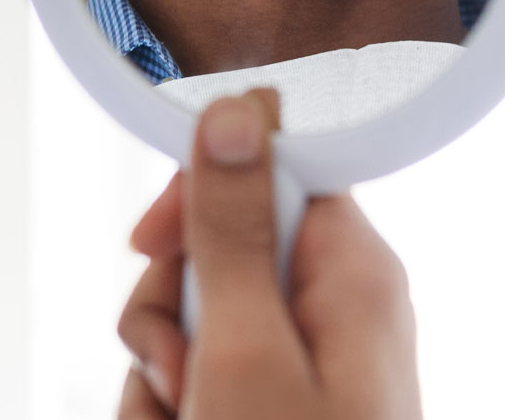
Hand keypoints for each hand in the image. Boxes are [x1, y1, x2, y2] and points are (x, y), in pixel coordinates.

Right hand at [115, 88, 420, 418]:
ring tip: (186, 415)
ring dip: (160, 373)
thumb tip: (234, 115)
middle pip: (212, 251)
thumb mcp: (246, 350)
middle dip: (166, 313)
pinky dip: (171, 406)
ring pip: (187, 319)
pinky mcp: (271, 398)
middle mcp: (334, 308)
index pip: (269, 170)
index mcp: (353, 275)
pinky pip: (191, 372)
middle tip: (181, 372)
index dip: (199, 195)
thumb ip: (233, 232)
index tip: (151, 241)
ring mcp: (302, 359)